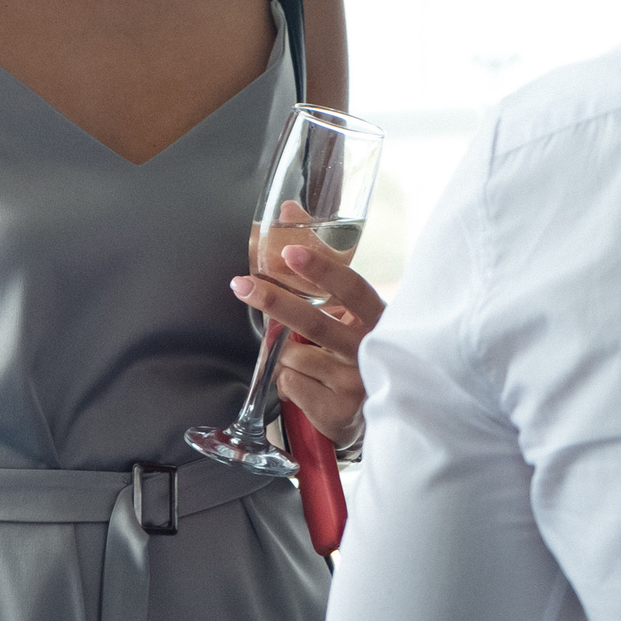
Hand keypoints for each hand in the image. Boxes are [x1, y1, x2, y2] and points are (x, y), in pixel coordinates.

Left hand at [233, 245, 385, 449]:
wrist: (380, 411)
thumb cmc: (358, 346)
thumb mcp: (351, 307)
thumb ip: (323, 259)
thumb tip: (290, 209)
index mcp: (378, 318)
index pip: (352, 288)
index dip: (322, 269)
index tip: (292, 251)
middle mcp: (371, 350)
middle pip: (313, 322)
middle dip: (274, 302)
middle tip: (241, 285)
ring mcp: (355, 383)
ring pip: (292, 355)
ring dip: (287, 354)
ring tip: (309, 360)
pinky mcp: (337, 412)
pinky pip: (289, 384)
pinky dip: (289, 381)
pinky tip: (310, 385)